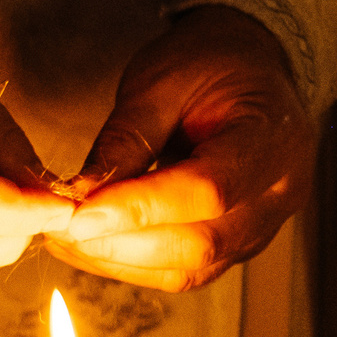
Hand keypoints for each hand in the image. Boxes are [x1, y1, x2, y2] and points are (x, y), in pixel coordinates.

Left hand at [46, 4, 312, 291]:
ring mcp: (261, 228)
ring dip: (116, 260)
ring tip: (63, 237)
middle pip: (199, 242)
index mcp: (272, 138)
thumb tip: (80, 196)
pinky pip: (181, 272)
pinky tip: (88, 245)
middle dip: (119, 242)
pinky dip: (129, 265)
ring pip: (187, 268)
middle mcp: (278, 194)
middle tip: (57, 227)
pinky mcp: (234, 247)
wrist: (249, 69)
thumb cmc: (208, 64)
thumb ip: (125, 140)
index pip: (209, 190)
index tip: (78, 216)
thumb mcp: (161, 81)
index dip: (140, 209)